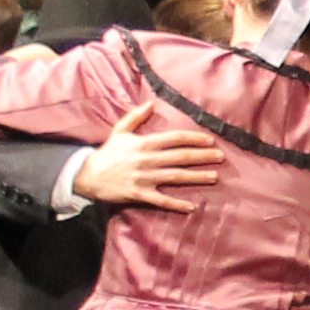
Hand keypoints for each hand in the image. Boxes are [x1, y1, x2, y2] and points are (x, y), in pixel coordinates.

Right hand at [72, 98, 219, 209]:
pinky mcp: (139, 194)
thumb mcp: (120, 131)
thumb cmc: (107, 153)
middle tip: (221, 157)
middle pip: (179, 157)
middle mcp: (147, 160)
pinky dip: (176, 204)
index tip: (210, 140)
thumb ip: (136, 117)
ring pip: (174, 177)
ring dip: (195, 177)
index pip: (173, 139)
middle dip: (201, 156)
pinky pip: (161, 200)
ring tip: (214, 177)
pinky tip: (192, 206)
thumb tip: (151, 103)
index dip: (193, 138)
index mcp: (144, 144)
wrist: (88, 175)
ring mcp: (144, 178)